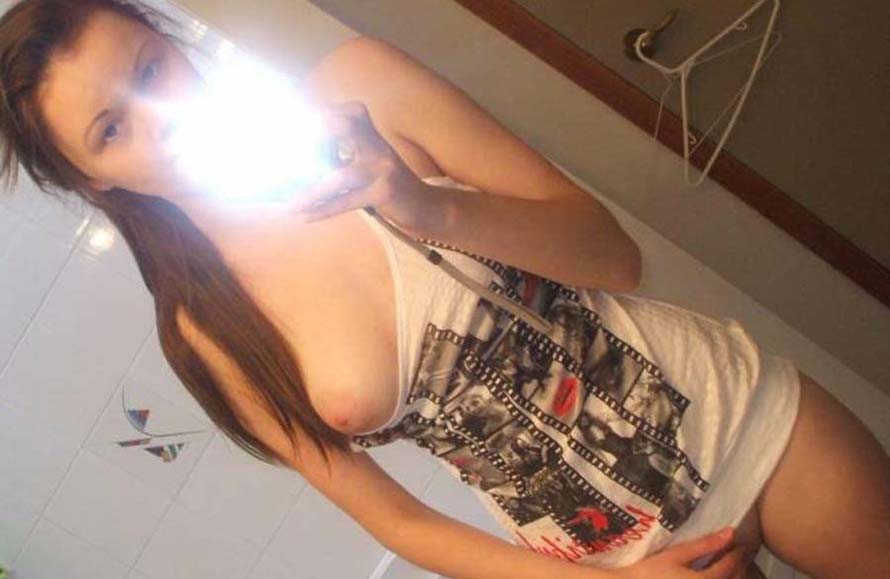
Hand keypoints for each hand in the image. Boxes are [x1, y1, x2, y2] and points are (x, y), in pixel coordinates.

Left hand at [290, 101, 429, 232]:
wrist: (425, 206)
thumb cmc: (387, 185)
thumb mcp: (366, 163)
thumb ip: (339, 156)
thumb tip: (297, 163)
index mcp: (372, 134)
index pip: (347, 112)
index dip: (321, 117)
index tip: (297, 129)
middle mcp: (378, 145)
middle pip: (343, 125)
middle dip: (314, 139)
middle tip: (289, 160)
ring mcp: (383, 167)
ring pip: (341, 174)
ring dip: (312, 191)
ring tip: (291, 204)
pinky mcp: (385, 192)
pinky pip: (348, 200)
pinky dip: (324, 209)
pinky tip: (306, 216)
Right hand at [613, 527, 751, 578]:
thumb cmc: (649, 571)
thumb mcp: (676, 555)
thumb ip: (704, 545)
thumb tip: (730, 533)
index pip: (730, 565)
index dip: (739, 552)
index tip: (743, 542)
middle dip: (741, 566)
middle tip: (743, 552)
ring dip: (734, 576)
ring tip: (733, 564)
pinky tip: (715, 575)